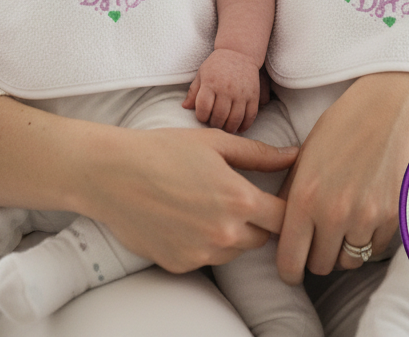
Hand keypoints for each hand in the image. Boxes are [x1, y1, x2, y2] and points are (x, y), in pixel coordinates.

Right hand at [85, 124, 298, 271]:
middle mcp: (225, 233)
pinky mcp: (181, 265)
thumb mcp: (216, 143)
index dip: (286, 208)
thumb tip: (294, 155)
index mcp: (239, 199)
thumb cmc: (164, 150)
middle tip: (235, 195)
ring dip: (231, 232)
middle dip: (257, 220)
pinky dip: (204, 242)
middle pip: (263, 238)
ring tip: (206, 203)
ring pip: (236, 250)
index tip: (277, 198)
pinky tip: (185, 217)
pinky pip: (207, 258)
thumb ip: (260, 154)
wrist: (114, 174)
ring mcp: (203, 253)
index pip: (285, 218)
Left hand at [182, 49, 261, 132]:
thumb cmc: (217, 64)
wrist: (239, 52)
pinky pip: (250, 116)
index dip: (201, 117)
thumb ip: (193, 91)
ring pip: (234, 120)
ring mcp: (241, 93)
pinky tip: (238, 128)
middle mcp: (226, 89)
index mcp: (211, 83)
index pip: (203, 108)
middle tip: (213, 123)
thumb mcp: (202, 73)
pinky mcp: (253, 95)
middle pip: (219, 117)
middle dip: (214, 124)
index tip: (202, 116)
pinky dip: (244, 126)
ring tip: (224, 126)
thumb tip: (185, 107)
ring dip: (228, 128)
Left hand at [276, 60, 408, 283]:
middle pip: (320, 266)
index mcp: (305, 196)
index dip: (288, 267)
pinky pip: (376, 247)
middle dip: (317, 255)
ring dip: (345, 248)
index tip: (292, 263)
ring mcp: (367, 219)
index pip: (289, 262)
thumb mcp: (309, 151)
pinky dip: (371, 238)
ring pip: (350, 261)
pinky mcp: (395, 219)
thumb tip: (281, 224)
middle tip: (320, 236)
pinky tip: (369, 211)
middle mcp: (334, 214)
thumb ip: (293, 191)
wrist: (399, 104)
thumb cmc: (349, 121)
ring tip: (346, 222)